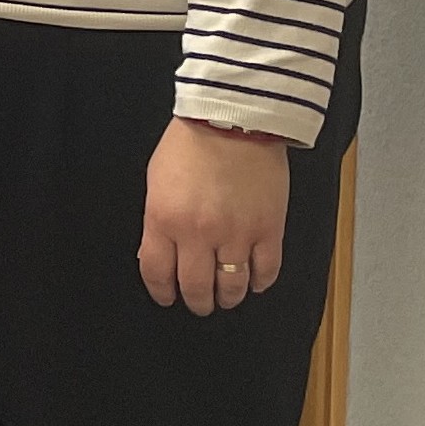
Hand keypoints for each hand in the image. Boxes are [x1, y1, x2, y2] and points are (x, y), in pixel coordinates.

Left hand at [139, 117, 289, 315]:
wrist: (233, 121)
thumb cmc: (190, 146)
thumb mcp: (155, 184)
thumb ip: (156, 224)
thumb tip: (158, 256)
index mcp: (164, 221)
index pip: (157, 273)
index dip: (162, 293)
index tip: (167, 298)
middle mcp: (199, 233)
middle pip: (196, 287)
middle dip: (197, 303)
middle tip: (200, 304)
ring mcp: (236, 233)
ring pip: (232, 286)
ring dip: (229, 298)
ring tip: (227, 298)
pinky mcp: (269, 228)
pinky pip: (266, 270)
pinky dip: (260, 282)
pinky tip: (255, 283)